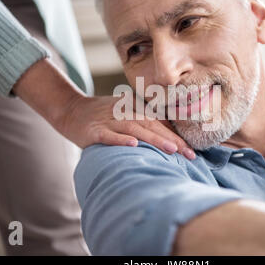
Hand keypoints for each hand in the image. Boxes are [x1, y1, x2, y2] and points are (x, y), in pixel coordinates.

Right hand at [56, 95, 195, 158]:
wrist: (71, 109)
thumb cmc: (103, 116)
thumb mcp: (125, 115)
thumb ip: (144, 123)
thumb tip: (169, 138)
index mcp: (134, 110)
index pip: (160, 123)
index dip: (177, 136)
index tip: (193, 151)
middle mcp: (124, 113)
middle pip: (152, 126)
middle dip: (172, 140)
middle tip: (190, 155)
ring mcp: (109, 121)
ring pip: (135, 130)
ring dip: (154, 139)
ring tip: (171, 150)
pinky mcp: (94, 130)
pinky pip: (109, 135)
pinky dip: (120, 140)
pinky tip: (133, 146)